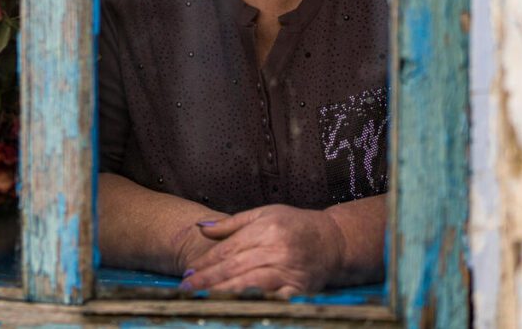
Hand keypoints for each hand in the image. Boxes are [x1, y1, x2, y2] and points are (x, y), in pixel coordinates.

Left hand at [179, 204, 344, 297]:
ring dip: (224, 293)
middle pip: (234, 268)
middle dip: (208, 280)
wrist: (334, 240)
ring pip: (249, 285)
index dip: (206, 262)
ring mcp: (288, 271)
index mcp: (265, 229)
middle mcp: (276, 250)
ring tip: (204, 299)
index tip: (188, 271)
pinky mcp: (299, 290)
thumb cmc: (295, 225)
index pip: (228, 249)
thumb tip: (201, 228)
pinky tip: (238, 307)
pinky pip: (274, 300)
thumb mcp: (264, 214)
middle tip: (187, 289)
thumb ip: (231, 224)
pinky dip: (256, 303)